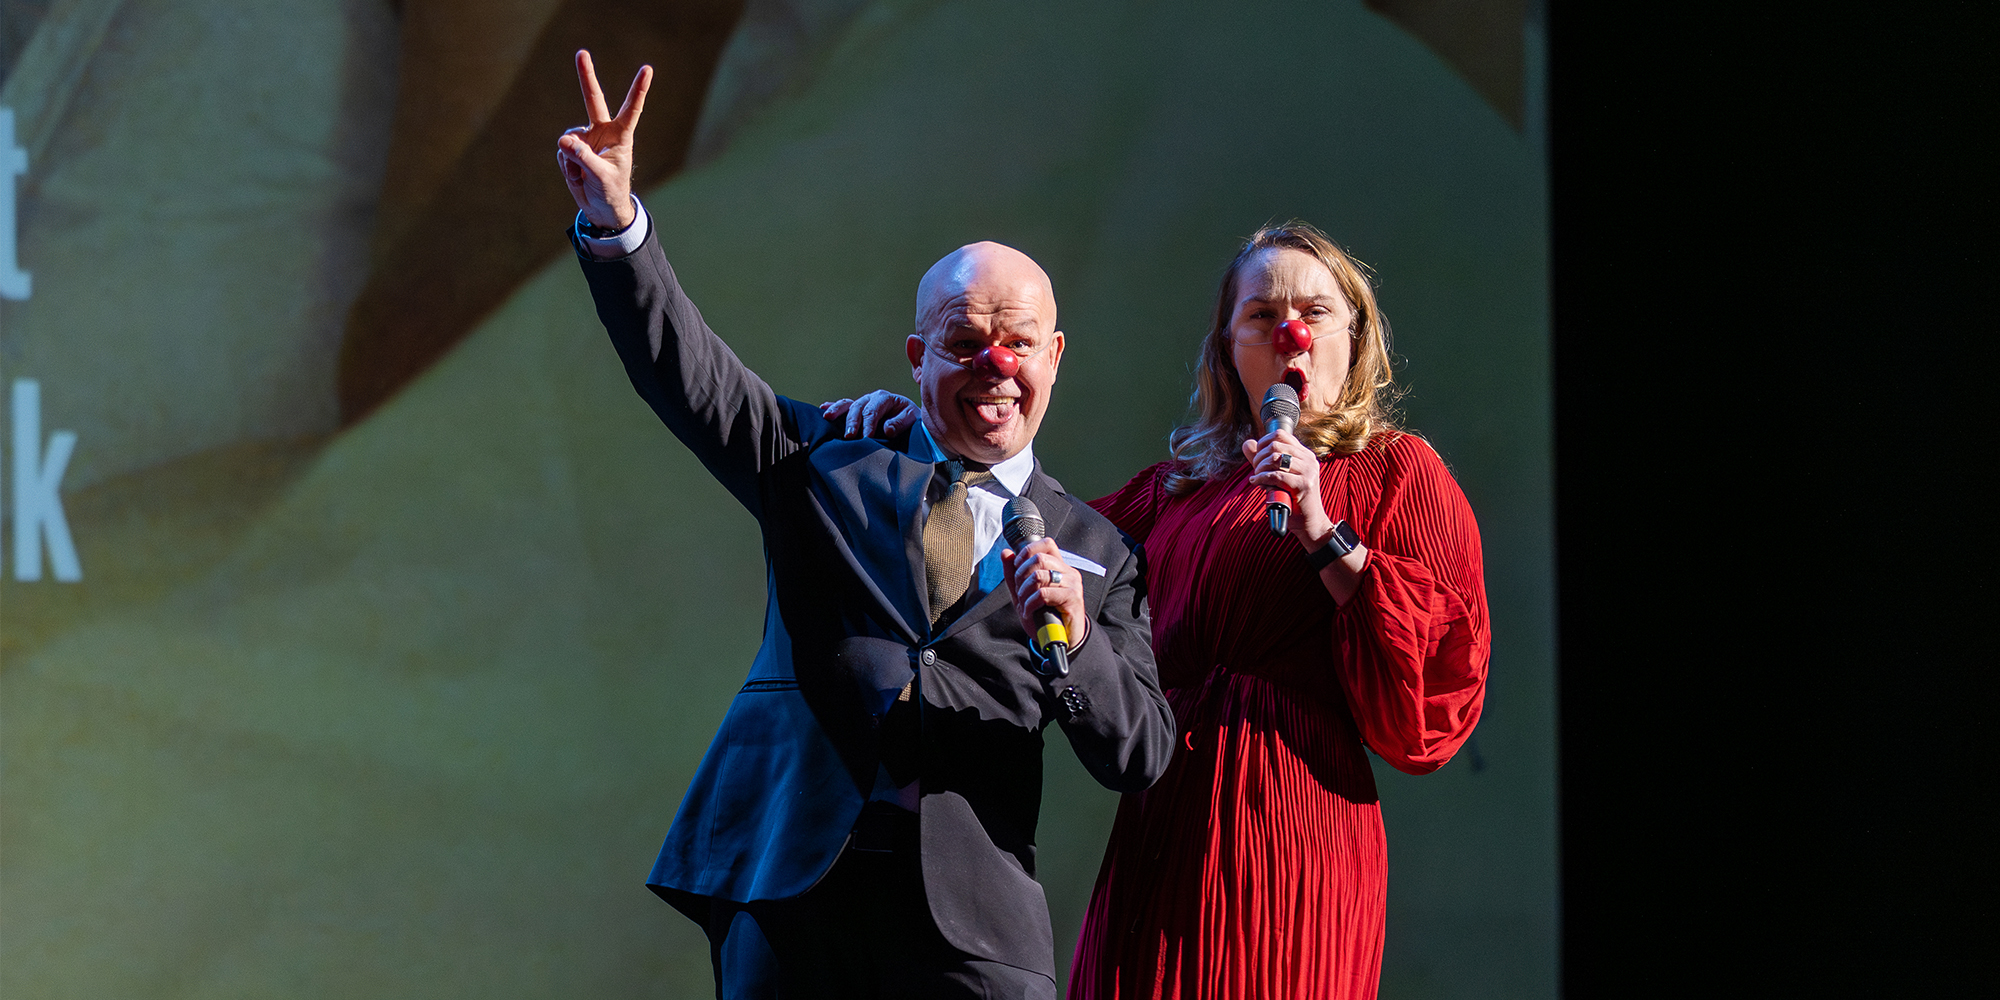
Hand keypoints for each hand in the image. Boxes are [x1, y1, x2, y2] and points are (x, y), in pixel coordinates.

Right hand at [556, 50, 651, 229]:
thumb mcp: (601, 177)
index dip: (639, 89)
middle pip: (593, 99)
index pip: (632, 109)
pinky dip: (566, 167)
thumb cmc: (611, 191)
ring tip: (585, 176)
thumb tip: (564, 140)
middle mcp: (602, 131)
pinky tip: (577, 177)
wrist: (602, 209)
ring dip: (572, 161)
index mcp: (620, 136)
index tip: (648, 69)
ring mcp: (586, 138)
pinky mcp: (572, 148)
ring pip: (569, 140)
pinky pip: (562, 153)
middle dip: (586, 75)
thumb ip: (584, 158)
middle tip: (581, 53)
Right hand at [819, 390, 919, 438]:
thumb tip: (887, 429)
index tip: (866, 438)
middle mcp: (872, 398)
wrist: (911, 421)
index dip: (868, 424)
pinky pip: (843, 406)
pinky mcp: (857, 411)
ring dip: (838, 412)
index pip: (873, 410)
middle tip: (849, 436)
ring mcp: (863, 403)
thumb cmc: (912, 421)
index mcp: (886, 398)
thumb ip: (901, 423)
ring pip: (848, 405)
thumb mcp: (912, 420)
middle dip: (852, 422)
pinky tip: (823, 410)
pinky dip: (833, 407)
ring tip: (828, 418)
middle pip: (858, 407)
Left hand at [1001, 538, 1088, 651]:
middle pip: (1039, 559)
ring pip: (1039, 576)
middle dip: (1021, 575)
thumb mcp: (1024, 594)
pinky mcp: (1072, 598)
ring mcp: (1072, 584)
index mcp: (1059, 567)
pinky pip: (1043, 594)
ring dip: (1024, 591)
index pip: (1047, 544)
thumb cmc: (1045, 616)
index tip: (1018, 566)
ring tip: (1024, 603)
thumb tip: (1005, 553)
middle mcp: (1068, 572)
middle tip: (1019, 591)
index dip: (1028, 551)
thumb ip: (1014, 574)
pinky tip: (1029, 612)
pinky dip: (1030, 603)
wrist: (1063, 640)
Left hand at [1242, 430, 1331, 545]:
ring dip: (1260, 467)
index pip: (1281, 434)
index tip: (1257, 455)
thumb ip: (1263, 459)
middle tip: (1256, 469)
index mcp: (1305, 455)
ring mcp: (1308, 472)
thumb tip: (1247, 443)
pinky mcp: (1304, 485)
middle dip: (1259, 456)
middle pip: (1276, 445)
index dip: (1263, 442)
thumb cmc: (1292, 500)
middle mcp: (1309, 460)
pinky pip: (1276, 476)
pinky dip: (1262, 478)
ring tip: (1257, 477)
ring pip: (1276, 458)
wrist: (1309, 523)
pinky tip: (1257, 483)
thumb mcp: (1277, 476)